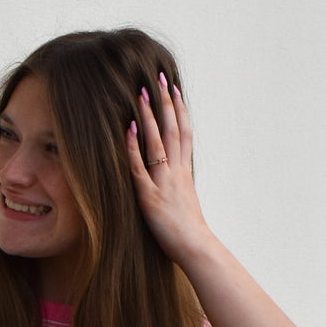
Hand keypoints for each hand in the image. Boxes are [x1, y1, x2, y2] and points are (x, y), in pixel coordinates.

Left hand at [125, 71, 211, 266]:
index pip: (185, 134)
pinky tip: (129, 129)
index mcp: (185, 173)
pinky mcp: (150, 197)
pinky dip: (134, 147)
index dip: (180, 110)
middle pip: (173, 130)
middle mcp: (177, 172)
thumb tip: (174, 178)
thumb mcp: (186, 203)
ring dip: (150, 116)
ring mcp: (164, 183)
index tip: (175, 89)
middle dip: (166, 103)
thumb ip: (179, 187)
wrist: (196, 248)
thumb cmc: (190, 233)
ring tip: (142, 92)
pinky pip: (140, 168)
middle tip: (159, 78)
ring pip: (158, 143)